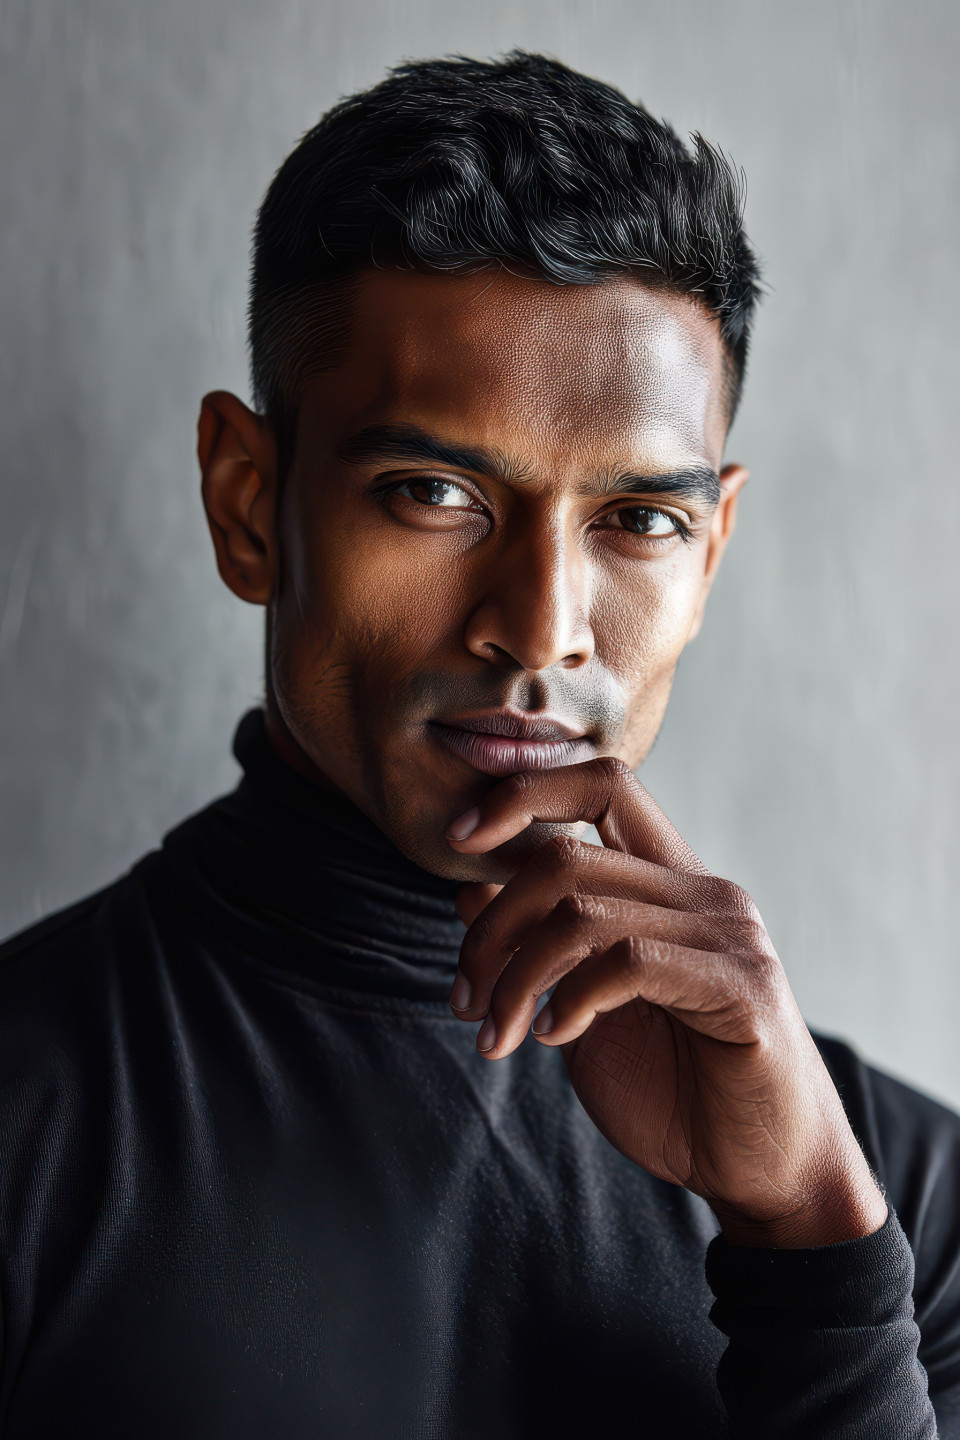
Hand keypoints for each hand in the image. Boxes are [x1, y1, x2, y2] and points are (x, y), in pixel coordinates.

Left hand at [446, 758, 887, 1247]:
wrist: (761, 1168)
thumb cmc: (676, 1086)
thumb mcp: (582, 1007)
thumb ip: (540, 946)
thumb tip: (469, 887)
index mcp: (668, 883)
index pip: (601, 784)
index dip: (524, 792)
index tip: (457, 838)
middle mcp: (703, 893)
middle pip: (564, 857)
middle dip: (491, 928)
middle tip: (464, 997)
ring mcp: (727, 936)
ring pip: (581, 914)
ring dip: (513, 980)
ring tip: (495, 1037)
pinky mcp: (740, 988)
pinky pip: (629, 962)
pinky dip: (569, 999)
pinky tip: (552, 1037)